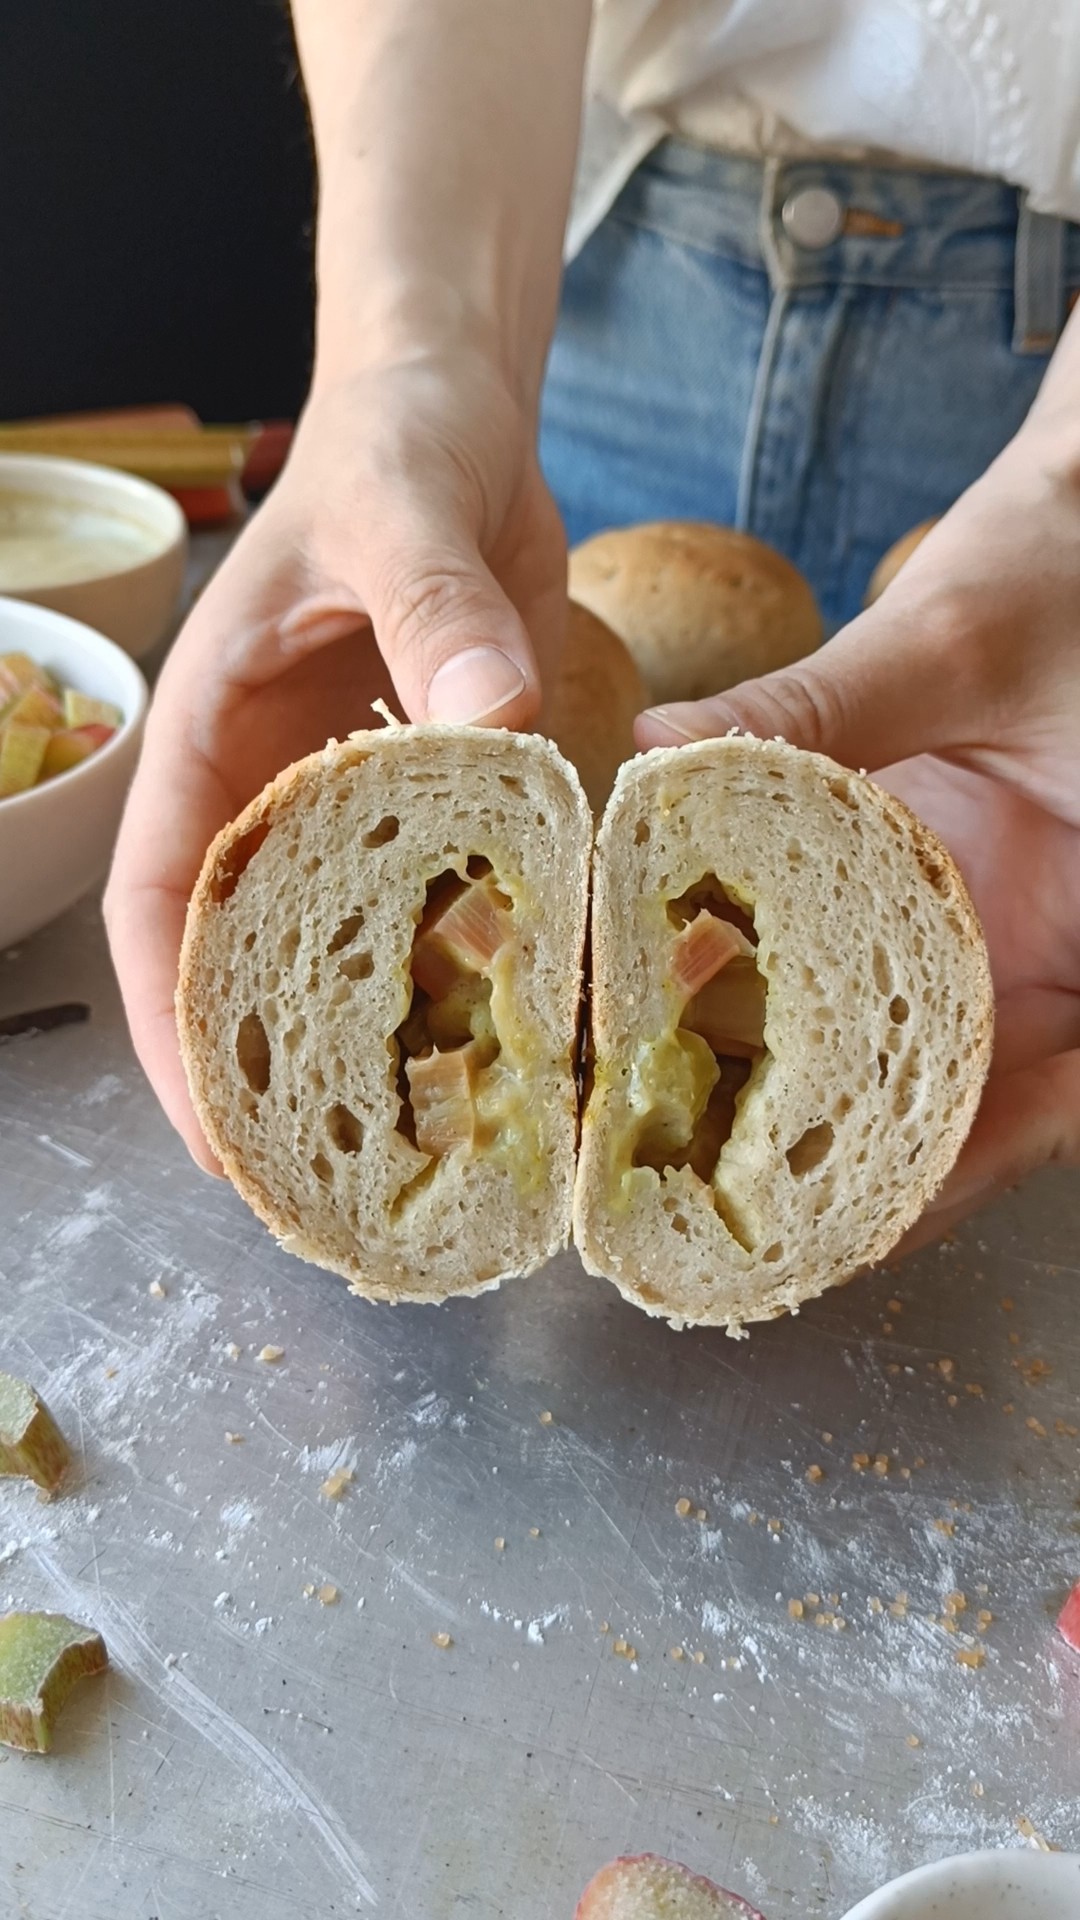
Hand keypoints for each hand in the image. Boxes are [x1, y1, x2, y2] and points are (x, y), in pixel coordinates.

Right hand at [105, 353, 566, 1168]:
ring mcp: (355, 798)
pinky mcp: (437, 792)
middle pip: (245, 955)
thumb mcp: (401, 508)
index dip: (170, 1026)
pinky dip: (470, 959)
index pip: (161, 903)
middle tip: (336, 1187)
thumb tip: (488, 715)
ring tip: (438, 1140)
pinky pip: (445, 896)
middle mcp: (273, 784)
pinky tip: (525, 1023)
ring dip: (379, 1034)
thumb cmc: (392, 442)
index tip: (218, 1131)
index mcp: (211, 736)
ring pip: (347, 942)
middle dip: (273, 1070)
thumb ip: (436, 605)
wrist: (457, 416)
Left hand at [636, 421, 1079, 1240]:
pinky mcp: (949, 886)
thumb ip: (818, 711)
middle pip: (975, 1098)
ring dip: (813, 1095)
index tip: (860, 1233)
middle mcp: (1053, 948)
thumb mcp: (957, 641)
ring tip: (686, 1137)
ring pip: (916, 1047)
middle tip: (724, 1211)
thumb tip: (660, 750)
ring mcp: (1001, 927)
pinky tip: (696, 1010)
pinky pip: (871, 970)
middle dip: (860, 1164)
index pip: (1056, 1098)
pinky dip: (792, 1000)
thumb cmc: (1079, 564)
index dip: (967, 1175)